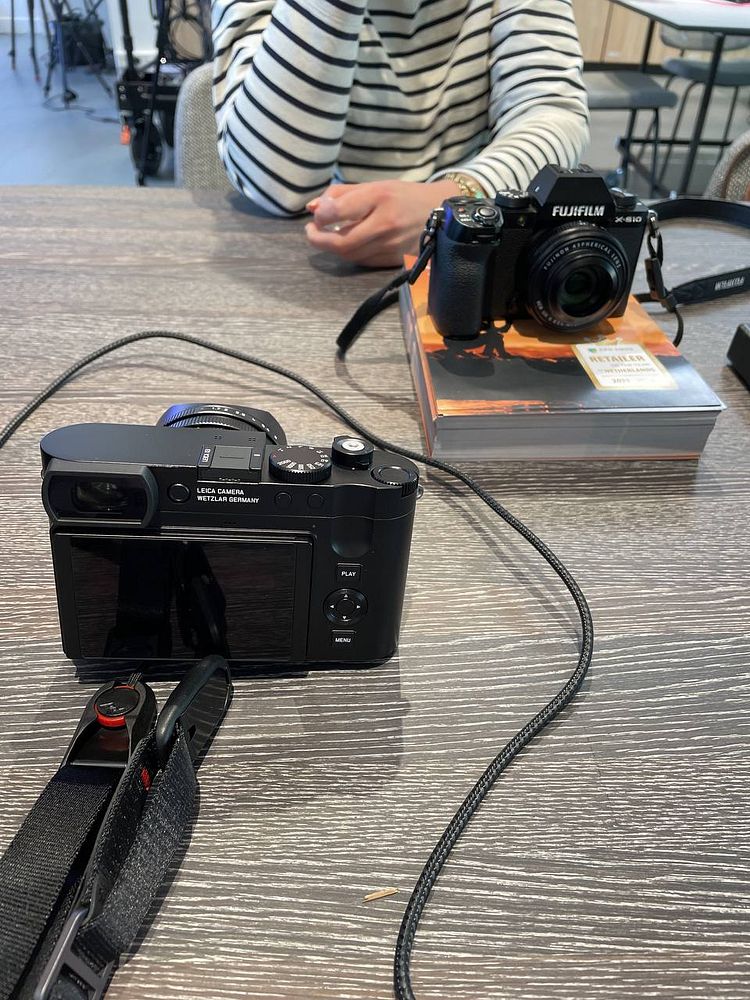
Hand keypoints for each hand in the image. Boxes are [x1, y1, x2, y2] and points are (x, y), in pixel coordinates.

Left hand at [305, 179, 460, 266]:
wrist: (441, 213)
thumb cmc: (403, 196)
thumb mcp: (374, 186)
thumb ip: (341, 195)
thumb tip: (312, 208)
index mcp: (380, 197)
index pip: (338, 211)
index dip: (321, 217)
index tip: (316, 215)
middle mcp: (385, 224)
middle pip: (341, 243)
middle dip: (318, 240)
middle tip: (312, 232)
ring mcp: (391, 246)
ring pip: (350, 256)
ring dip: (333, 248)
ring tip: (327, 237)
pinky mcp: (395, 261)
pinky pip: (363, 262)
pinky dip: (350, 254)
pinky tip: (348, 245)